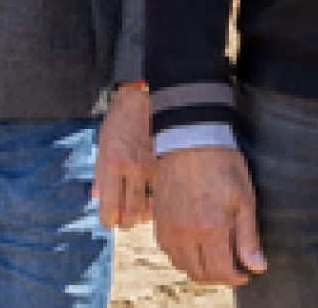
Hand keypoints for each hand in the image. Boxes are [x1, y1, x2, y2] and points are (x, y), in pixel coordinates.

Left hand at [93, 83, 154, 228]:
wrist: (143, 100)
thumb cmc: (119, 122)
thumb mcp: (102, 144)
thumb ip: (99, 173)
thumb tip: (95, 198)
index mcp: (112, 164)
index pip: (109, 208)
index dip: (108, 220)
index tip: (109, 221)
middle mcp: (132, 170)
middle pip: (131, 215)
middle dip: (126, 222)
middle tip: (123, 221)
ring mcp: (152, 170)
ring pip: (149, 209)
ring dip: (142, 214)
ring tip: (138, 210)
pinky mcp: (165, 168)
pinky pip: (161, 195)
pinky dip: (157, 201)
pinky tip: (152, 197)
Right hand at [153, 146, 265, 286]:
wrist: (189, 134)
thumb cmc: (221, 163)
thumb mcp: (244, 198)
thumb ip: (248, 236)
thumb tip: (255, 266)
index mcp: (210, 228)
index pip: (221, 272)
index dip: (236, 277)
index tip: (244, 271)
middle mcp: (185, 231)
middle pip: (199, 273)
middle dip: (217, 276)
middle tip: (228, 265)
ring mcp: (167, 223)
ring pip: (179, 263)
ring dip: (196, 266)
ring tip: (210, 255)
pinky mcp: (157, 214)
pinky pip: (164, 246)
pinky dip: (178, 253)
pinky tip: (190, 243)